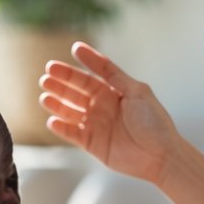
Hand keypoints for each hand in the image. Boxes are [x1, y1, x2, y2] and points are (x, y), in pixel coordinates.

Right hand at [38, 42, 178, 184]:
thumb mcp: (138, 92)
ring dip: (57, 103)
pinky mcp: (91, 144)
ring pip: (70, 111)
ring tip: (44, 95)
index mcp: (114, 91)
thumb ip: (116, 77)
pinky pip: (71, 133)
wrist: (159, 154)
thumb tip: (98, 61)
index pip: (95, 73)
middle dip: (62, 83)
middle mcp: (102, 106)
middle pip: (77, 91)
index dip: (86, 60)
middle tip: (46, 76)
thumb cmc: (154, 122)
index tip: (74, 48)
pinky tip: (52, 120)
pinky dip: (61, 128)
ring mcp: (95, 124)